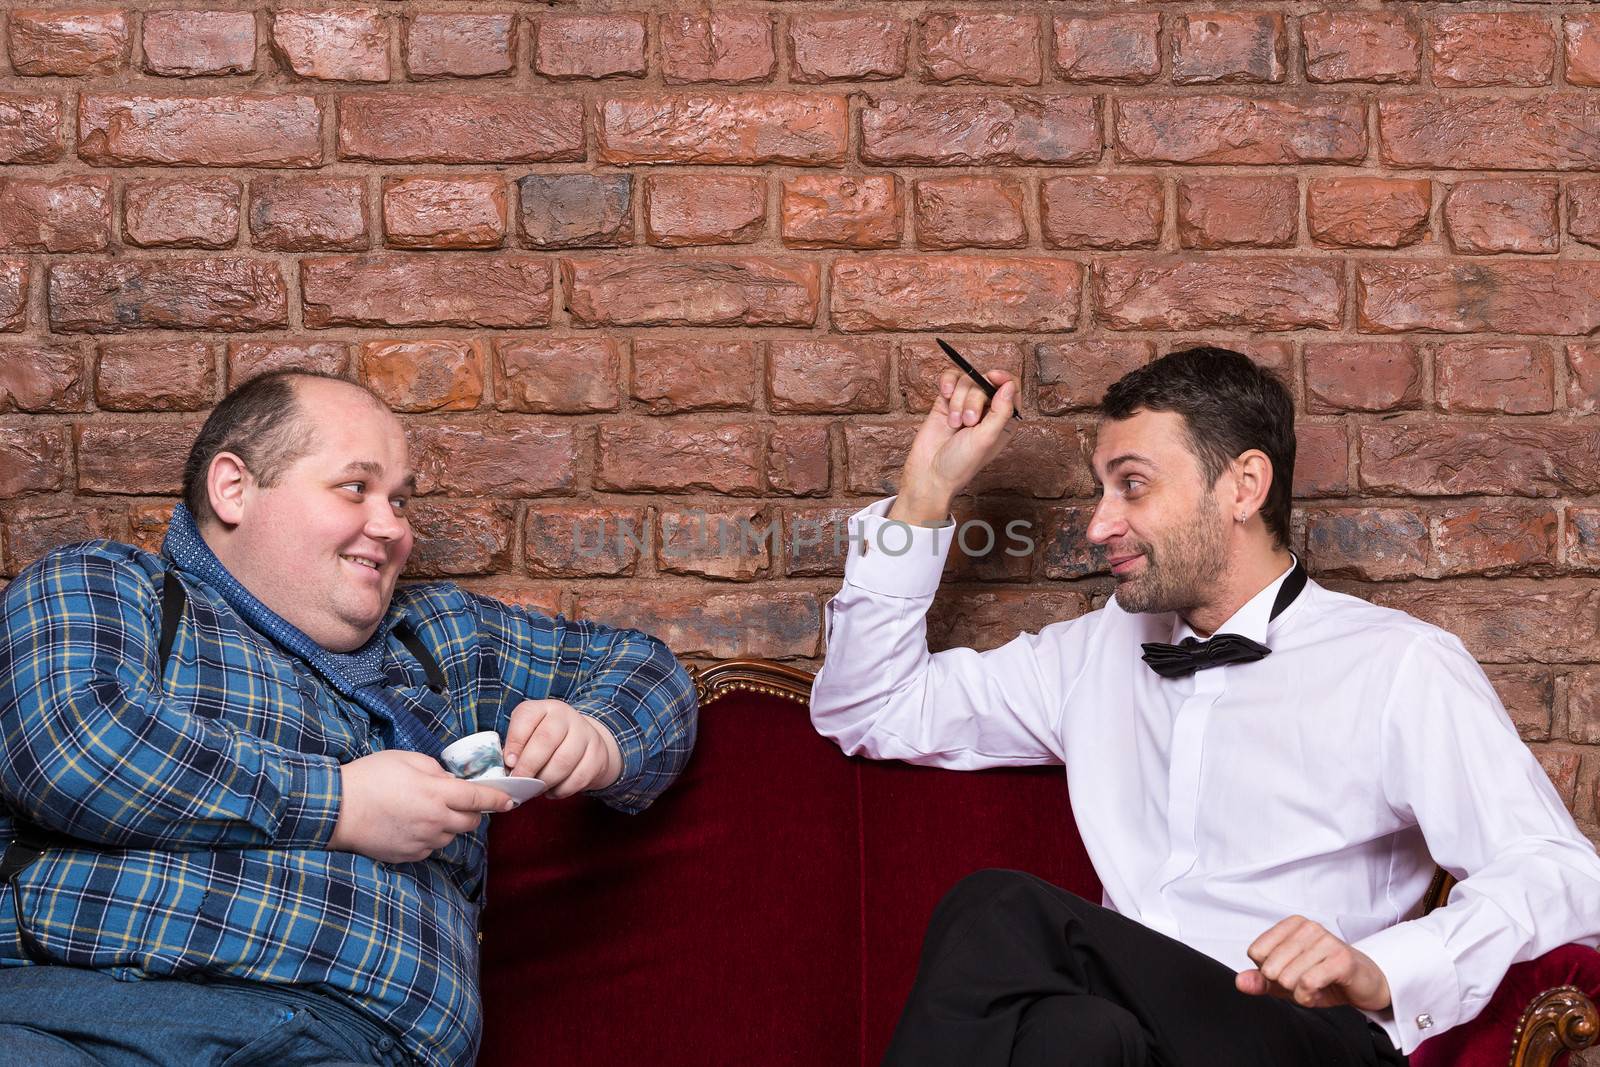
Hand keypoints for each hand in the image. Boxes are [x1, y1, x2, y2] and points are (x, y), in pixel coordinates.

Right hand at [329, 750, 514, 863]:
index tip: (510, 800)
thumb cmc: (370, 777)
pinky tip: (409, 824)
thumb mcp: (407, 760)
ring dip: (448, 824)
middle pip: (470, 822)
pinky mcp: (409, 856)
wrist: (336, 809)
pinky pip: (430, 847)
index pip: (479, 799)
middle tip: (455, 800)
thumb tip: (451, 783)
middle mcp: (435, 821)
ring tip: (424, 810)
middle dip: (471, 811)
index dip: (498, 800)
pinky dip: (429, 836)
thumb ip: (437, 771)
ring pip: (450, 835)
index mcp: (437, 794)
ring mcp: (422, 841)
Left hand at [503, 699, 622, 798]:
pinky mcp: (598, 755)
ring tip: (536, 788)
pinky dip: (561, 790)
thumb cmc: (548, 741)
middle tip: (519, 782)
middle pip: (545, 740)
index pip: (526, 717)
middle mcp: (566, 716)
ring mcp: (585, 734)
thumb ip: (516, 748)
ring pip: (563, 762)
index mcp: (544, 708)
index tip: (508, 762)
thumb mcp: (530, 735)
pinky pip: (578, 778)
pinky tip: (552, 790)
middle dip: (528, 766)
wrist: (586, 742)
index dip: (515, 741)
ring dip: (545, 781)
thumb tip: (505, 768)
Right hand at [888, 367, 1017, 525]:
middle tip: (968, 422)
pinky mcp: (946, 402)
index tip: (991, 378)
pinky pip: (950, 379)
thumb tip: (1009, 385)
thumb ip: (1001, 411)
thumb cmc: (960, 463)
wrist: (929, 473)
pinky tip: (944, 395)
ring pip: (966, 381)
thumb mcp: (986, 439)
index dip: (1003, 379)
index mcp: (1004, 420)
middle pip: (986, 382)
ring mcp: (965, 404)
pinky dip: (947, 383)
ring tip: (954, 423)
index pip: (1011, 388)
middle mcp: (987, 410)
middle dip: (974, 399)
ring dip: (958, 400)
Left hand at [1236, 915, 1391, 1010]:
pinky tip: (1319, 992)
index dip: (1268, 972)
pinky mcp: (1341, 959)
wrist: (1365, 984)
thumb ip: (1261, 981)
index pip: (1256, 952)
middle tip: (1305, 982)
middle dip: (1284, 985)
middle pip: (1270, 967)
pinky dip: (1308, 996)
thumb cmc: (1324, 978)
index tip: (1289, 971)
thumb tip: (1240, 982)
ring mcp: (1326, 940)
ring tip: (1315, 986)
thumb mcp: (1287, 981)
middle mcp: (1308, 927)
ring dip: (1298, 993)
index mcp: (1291, 925)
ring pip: (1288, 977)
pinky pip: (1308, 983)